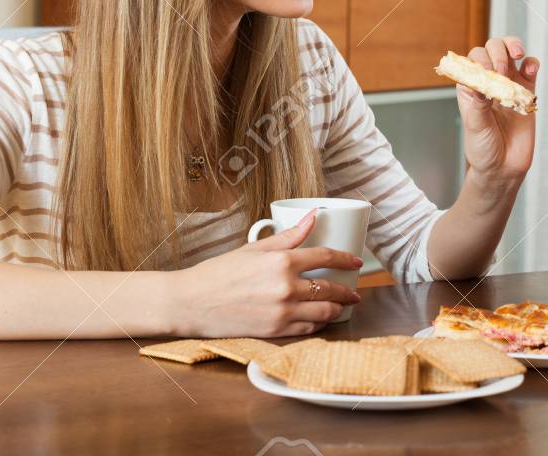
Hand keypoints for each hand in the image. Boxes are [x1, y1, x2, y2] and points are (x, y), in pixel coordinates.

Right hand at [169, 210, 361, 337]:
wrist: (191, 303)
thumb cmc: (219, 273)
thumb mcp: (254, 249)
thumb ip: (288, 236)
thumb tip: (313, 216)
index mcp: (281, 262)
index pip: (325, 257)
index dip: (345, 258)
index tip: (356, 260)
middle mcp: (286, 287)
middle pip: (330, 287)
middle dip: (347, 290)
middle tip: (354, 290)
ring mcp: (282, 312)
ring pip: (324, 311)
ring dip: (338, 308)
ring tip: (342, 306)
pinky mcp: (276, 331)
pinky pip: (309, 328)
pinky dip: (320, 323)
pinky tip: (321, 318)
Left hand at [456, 36, 538, 192]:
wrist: (503, 168)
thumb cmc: (482, 148)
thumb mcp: (475, 125)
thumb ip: (478, 102)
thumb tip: (481, 80)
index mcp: (470, 86)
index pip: (473, 60)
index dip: (480, 60)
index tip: (487, 73)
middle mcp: (489, 81)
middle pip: (492, 49)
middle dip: (497, 52)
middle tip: (501, 70)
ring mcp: (509, 84)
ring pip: (511, 53)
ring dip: (513, 46)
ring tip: (517, 55)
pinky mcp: (527, 92)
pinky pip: (531, 70)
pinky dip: (532, 63)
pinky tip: (530, 69)